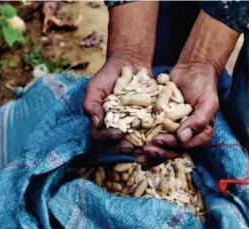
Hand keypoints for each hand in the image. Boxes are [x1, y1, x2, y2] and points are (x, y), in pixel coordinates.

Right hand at [83, 1, 157, 153]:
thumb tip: (96, 123)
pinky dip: (152, 137)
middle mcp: (116, 126)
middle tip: (129, 146)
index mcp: (101, 122)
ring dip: (138, 147)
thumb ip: (90, 104)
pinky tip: (157, 138)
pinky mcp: (147, 120)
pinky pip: (149, 132)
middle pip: (116, 144)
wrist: (129, 62)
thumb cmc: (107, 75)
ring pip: (133, 142)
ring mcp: (131, 125)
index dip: (107, 138)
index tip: (116, 134)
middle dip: (122, 147)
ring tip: (143, 147)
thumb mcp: (95, 87)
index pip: (100, 136)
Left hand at [137, 63, 218, 163]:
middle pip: (171, 150)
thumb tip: (183, 139)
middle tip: (144, 150)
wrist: (192, 70)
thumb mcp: (208, 102)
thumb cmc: (203, 85)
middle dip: (157, 153)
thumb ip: (199, 121)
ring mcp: (173, 131)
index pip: (184, 146)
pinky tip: (132, 147)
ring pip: (160, 147)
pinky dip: (142, 142)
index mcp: (200, 134)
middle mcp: (186, 136)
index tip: (158, 140)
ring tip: (137, 156)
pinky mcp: (160, 124)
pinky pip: (151, 135)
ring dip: (149, 154)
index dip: (170, 146)